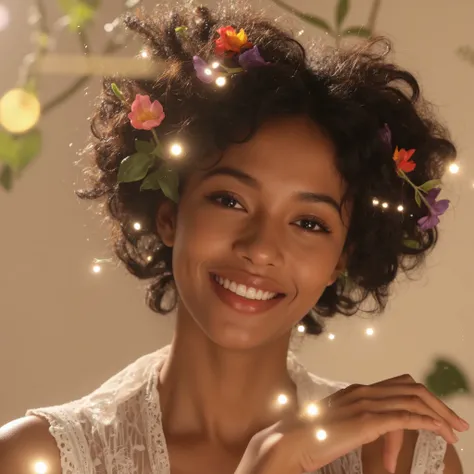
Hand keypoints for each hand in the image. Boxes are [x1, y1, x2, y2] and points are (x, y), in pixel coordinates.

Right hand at [234, 374, 468, 473]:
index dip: (422, 398)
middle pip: (411, 388)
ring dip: (438, 414)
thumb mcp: (337, 425)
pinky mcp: (367, 421)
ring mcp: (365, 403)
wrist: (291, 440)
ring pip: (413, 400)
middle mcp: (363, 391)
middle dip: (438, 403)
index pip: (398, 385)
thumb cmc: (310, 437)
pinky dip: (427, 422)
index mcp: (357, 391)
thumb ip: (354, 422)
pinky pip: (406, 417)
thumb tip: (369, 430)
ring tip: (453, 431)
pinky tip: (439, 432)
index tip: (437, 414)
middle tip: (455, 422)